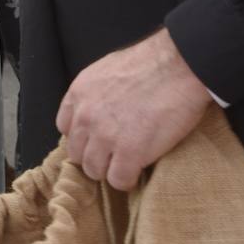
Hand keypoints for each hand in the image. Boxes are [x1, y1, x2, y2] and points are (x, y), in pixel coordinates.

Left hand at [56, 28, 212, 190]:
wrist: (178, 67)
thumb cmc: (151, 63)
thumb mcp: (107, 70)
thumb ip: (96, 92)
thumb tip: (100, 107)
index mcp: (79, 94)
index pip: (65, 127)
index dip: (84, 136)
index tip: (98, 138)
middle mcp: (86, 116)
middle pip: (77, 153)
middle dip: (94, 155)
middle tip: (114, 154)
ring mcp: (106, 136)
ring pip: (93, 170)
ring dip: (109, 170)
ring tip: (127, 163)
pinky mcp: (130, 152)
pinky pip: (118, 180)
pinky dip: (127, 180)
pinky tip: (138, 170)